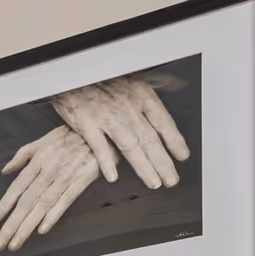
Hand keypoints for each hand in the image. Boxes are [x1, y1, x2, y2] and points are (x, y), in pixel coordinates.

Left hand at [0, 126, 100, 252]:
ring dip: (27, 226)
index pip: (16, 188)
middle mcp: (48, 171)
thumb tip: (5, 170)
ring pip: (42, 205)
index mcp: (38, 161)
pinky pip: (65, 200)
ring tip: (16, 243)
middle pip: (26, 202)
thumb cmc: (70, 135)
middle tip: (0, 243)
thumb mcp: (42, 140)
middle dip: (11, 225)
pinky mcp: (82, 180)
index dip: (3, 206)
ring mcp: (65, 177)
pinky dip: (53, 215)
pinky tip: (42, 229)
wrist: (98, 129)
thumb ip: (22, 155)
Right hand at [52, 75, 190, 189]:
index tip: (182, 156)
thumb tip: (178, 82)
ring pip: (130, 146)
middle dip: (163, 162)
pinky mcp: (87, 124)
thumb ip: (157, 82)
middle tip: (171, 179)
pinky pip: (99, 146)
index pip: (163, 121)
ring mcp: (107, 117)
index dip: (175, 140)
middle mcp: (128, 107)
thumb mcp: (132, 76)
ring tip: (153, 182)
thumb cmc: (101, 77)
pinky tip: (113, 176)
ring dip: (143, 166)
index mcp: (141, 95)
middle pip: (150, 139)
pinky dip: (107, 162)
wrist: (72, 74)